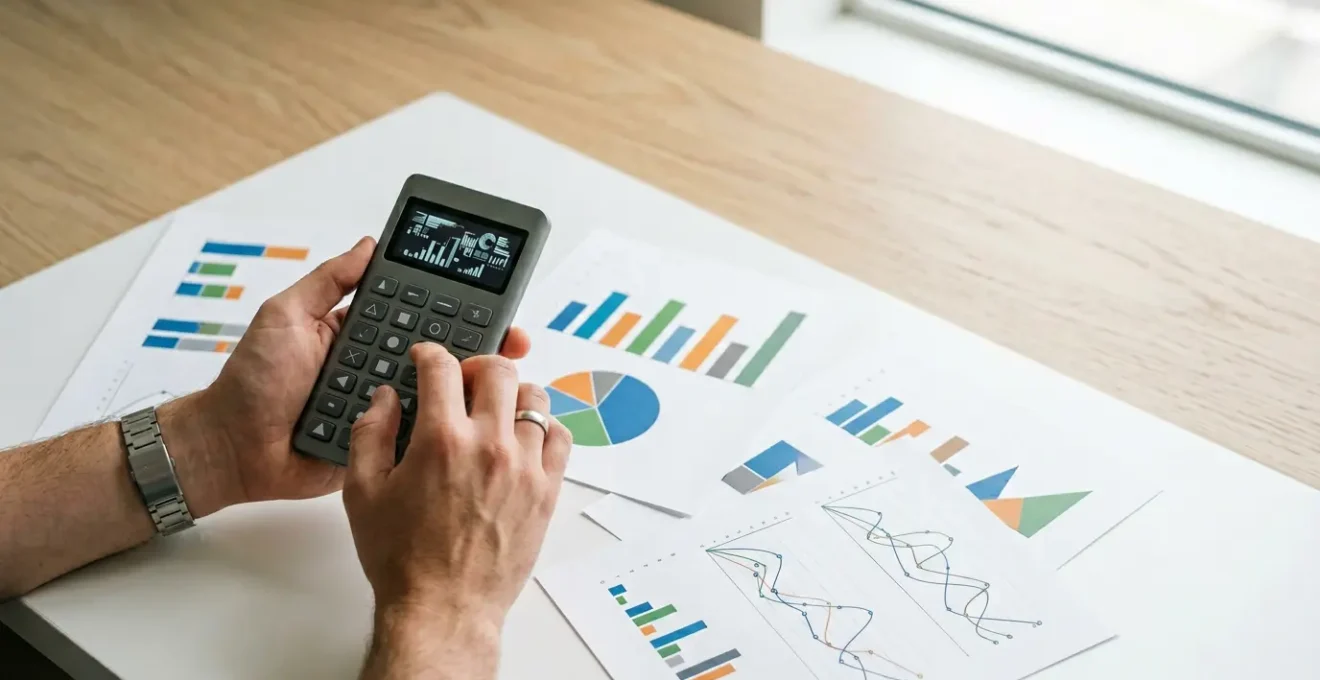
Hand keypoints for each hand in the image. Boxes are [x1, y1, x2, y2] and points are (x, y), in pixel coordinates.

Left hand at [160, 237, 532, 516]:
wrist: (232, 449)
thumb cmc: (250, 383)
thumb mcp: (284, 315)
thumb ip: (328, 281)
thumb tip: (369, 244)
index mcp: (361, 333)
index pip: (417, 313)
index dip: (453, 306)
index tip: (489, 298)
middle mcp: (378, 368)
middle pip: (438, 355)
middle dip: (477, 346)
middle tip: (511, 342)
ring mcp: (383, 408)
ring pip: (436, 397)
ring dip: (466, 389)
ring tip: (499, 379)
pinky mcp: (382, 447)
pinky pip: (417, 438)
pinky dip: (443, 432)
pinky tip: (473, 425)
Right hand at [343, 344, 571, 676]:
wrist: (443, 608)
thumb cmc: (402, 558)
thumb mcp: (363, 492)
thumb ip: (370, 434)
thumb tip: (385, 398)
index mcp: (441, 441)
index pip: (442, 367)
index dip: (430, 354)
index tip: (426, 359)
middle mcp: (490, 447)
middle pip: (498, 370)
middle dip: (476, 365)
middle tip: (463, 381)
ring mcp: (525, 468)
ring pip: (535, 399)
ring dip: (512, 395)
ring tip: (495, 410)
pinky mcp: (547, 491)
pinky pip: (560, 438)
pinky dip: (544, 428)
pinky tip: (524, 438)